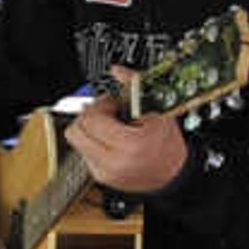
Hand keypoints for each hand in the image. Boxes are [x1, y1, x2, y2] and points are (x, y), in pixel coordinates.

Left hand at [66, 83, 189, 192]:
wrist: (173, 173)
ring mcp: (106, 171)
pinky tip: (111, 142)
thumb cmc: (168, 144)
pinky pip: (83, 153)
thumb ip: (135, 86)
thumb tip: (118, 71)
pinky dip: (94, 143)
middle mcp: (115, 161)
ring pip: (76, 141)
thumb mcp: (158, 111)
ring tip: (110, 129)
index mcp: (131, 144)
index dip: (100, 106)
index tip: (113, 104)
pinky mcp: (101, 177)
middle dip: (89, 118)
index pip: (92, 119)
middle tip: (107, 115)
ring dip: (89, 131)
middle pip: (76, 131)